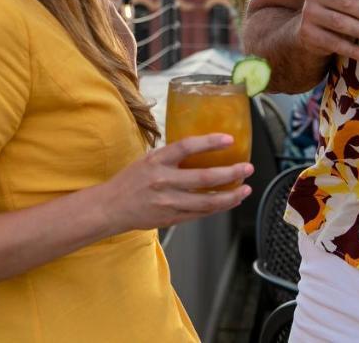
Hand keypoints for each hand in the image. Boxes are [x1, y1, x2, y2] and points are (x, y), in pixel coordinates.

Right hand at [99, 134, 252, 232]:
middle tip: (247, 168)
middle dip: (230, 173)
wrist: (110, 208)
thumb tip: (201, 148)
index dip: (209, 142)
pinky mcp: (172, 218)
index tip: (228, 140)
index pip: (187, 147)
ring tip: (245, 189)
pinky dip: (217, 208)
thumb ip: (172, 156)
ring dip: (230, 195)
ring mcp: (168, 202)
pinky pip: (200, 214)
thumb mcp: (148, 159)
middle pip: (204, 177)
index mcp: (157, 160)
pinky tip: (229, 202)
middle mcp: (164, 181)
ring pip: (207, 201)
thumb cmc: (130, 181)